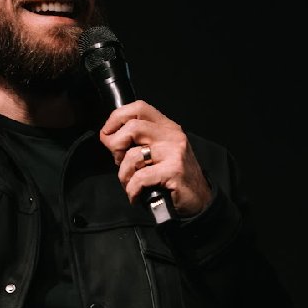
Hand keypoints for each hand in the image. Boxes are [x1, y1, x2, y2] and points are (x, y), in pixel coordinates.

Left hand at [99, 100, 211, 216]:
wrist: (199, 198)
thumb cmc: (173, 177)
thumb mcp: (157, 153)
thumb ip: (137, 142)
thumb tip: (108, 138)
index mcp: (166, 127)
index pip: (138, 108)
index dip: (116, 118)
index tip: (107, 134)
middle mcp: (171, 136)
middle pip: (133, 127)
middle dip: (116, 145)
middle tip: (118, 161)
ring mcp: (174, 153)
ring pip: (133, 155)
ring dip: (124, 174)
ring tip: (130, 183)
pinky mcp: (174, 171)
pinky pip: (140, 178)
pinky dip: (132, 190)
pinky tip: (136, 195)